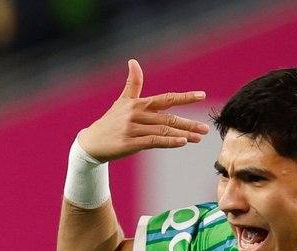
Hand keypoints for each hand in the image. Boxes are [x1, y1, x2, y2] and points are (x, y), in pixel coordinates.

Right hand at [76, 59, 209, 162]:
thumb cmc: (110, 121)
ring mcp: (133, 128)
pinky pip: (153, 141)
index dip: (184, 97)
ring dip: (183, 134)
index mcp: (139, 104)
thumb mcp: (122, 101)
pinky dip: (169, 142)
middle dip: (188, 123)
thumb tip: (133, 61)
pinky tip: (182, 142)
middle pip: (168, 118)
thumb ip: (133, 83)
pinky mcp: (129, 143)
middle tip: (205, 128)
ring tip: (199, 138)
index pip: (166, 99)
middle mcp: (137, 114)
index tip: (202, 95)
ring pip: (163, 131)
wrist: (91, 142)